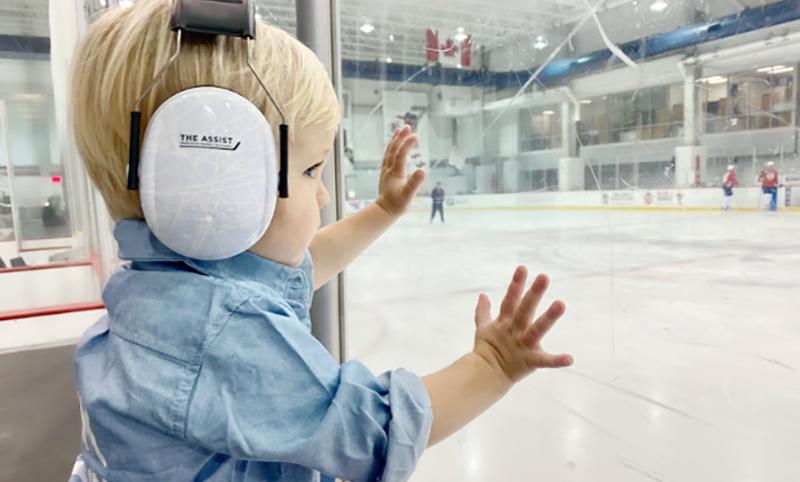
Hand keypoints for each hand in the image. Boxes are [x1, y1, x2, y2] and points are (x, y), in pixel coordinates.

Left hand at [375, 125, 425, 216]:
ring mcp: (386, 170)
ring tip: (400, 130)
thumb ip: (415, 183)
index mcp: (395, 173)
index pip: (401, 155)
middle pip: (393, 150)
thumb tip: (423, 170)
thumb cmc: (397, 205)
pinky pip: (387, 156)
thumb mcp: (408, 195)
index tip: (415, 135)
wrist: (384, 211)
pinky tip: (394, 144)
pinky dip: (391, 147)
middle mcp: (389, 169)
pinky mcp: (385, 173)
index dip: (407, 145)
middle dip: (400, 137)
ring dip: (394, 140)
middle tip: (408, 126)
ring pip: (389, 152)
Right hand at [473, 266, 572, 384]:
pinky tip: (570, 358)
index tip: (523, 268)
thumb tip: (482, 295)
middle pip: (524, 309)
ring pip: (536, 329)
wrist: (485, 375)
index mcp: (504, 322)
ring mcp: (522, 345)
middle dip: (534, 293)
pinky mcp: (529, 361)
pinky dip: (556, 361)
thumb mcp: (483, 328)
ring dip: (548, 317)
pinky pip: (544, 361)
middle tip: (544, 277)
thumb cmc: (487, 350)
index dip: (516, 284)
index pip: (510, 299)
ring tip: (561, 304)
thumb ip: (483, 311)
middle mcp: (514, 330)